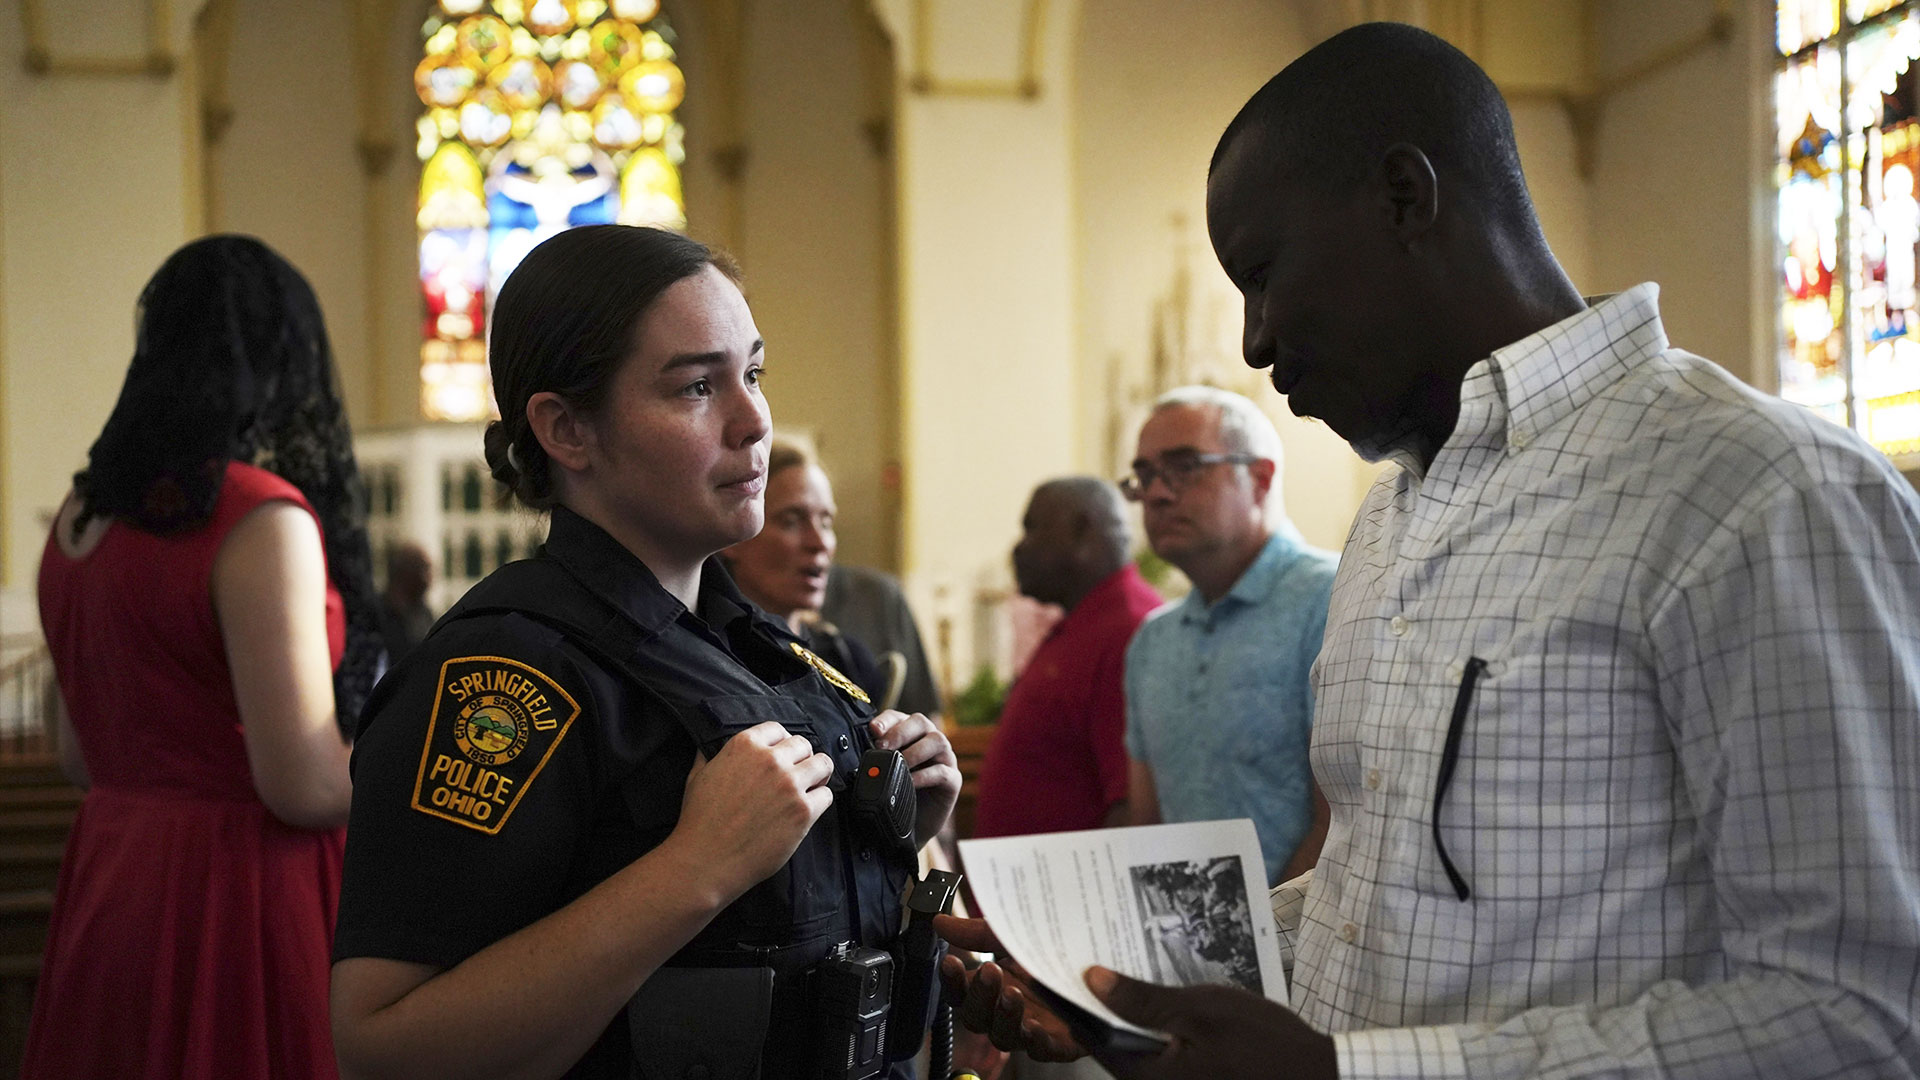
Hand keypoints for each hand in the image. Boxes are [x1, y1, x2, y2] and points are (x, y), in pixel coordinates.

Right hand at [669, 721, 833, 898]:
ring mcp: (790, 784)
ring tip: (810, 787)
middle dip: (801, 759)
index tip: (781, 757)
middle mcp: (771, 760)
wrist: (706, 860)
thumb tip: (708, 745)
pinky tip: (806, 810)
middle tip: (796, 775)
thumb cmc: (699, 821)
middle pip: (804, 745)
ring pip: (823, 764)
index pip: (778, 730)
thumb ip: (709, 755)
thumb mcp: (697, 776)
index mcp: (745, 745)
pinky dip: (820, 802)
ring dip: (818, 775)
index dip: (781, 744)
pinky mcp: (803, 811)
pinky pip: (827, 795)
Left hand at [867, 711, 959, 846]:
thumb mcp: (883, 775)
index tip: (873, 730)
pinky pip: (943, 772)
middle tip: (883, 747)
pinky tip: (911, 782)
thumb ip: (875, 760)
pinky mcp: (953, 780)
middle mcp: (929, 741)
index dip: (887, 720)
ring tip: (899, 764)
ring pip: (938, 741)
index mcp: (910, 735)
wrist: (911, 828)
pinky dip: (925, 775)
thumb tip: (856, 751)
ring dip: (915, 751)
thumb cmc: (896, 795)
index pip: (899, 717)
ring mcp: (944, 759)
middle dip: (900, 732)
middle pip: (921, 722)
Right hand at [935, 915, 1084, 1061]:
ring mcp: (1031, 1027)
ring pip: (1004, 1035)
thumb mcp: (1017, 934)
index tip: (952, 962)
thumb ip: (980, 932)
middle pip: (976, 1016)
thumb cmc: (1055, 952)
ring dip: (1004, 1016)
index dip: (952, 980)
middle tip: (990, 970)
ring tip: (1012, 993)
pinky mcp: (1060, 1042)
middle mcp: (1006, 1009)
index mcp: (993, 985)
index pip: (961, 991)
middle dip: (979, 995)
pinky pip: (1042, 1050)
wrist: (1102, 961)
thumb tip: (940, 922)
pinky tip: (1036, 1027)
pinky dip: (1036, 1041)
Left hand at [1083, 966, 1337, 1079]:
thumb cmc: (1263, 1044)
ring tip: (1107, 959)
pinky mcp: (1186, 1077)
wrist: (1315, 1075)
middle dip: (1090, 996)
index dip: (1064, 996)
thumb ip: (1143, 1000)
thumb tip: (1091, 980)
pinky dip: (1144, 1019)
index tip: (1046, 964)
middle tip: (1076, 949)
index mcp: (1145, 1074)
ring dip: (1118, 1005)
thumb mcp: (1200, 1011)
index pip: (1087, 1032)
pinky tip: (1147, 987)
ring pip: (1127, 1040)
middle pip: (1104, 1037)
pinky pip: (1151, 1046)